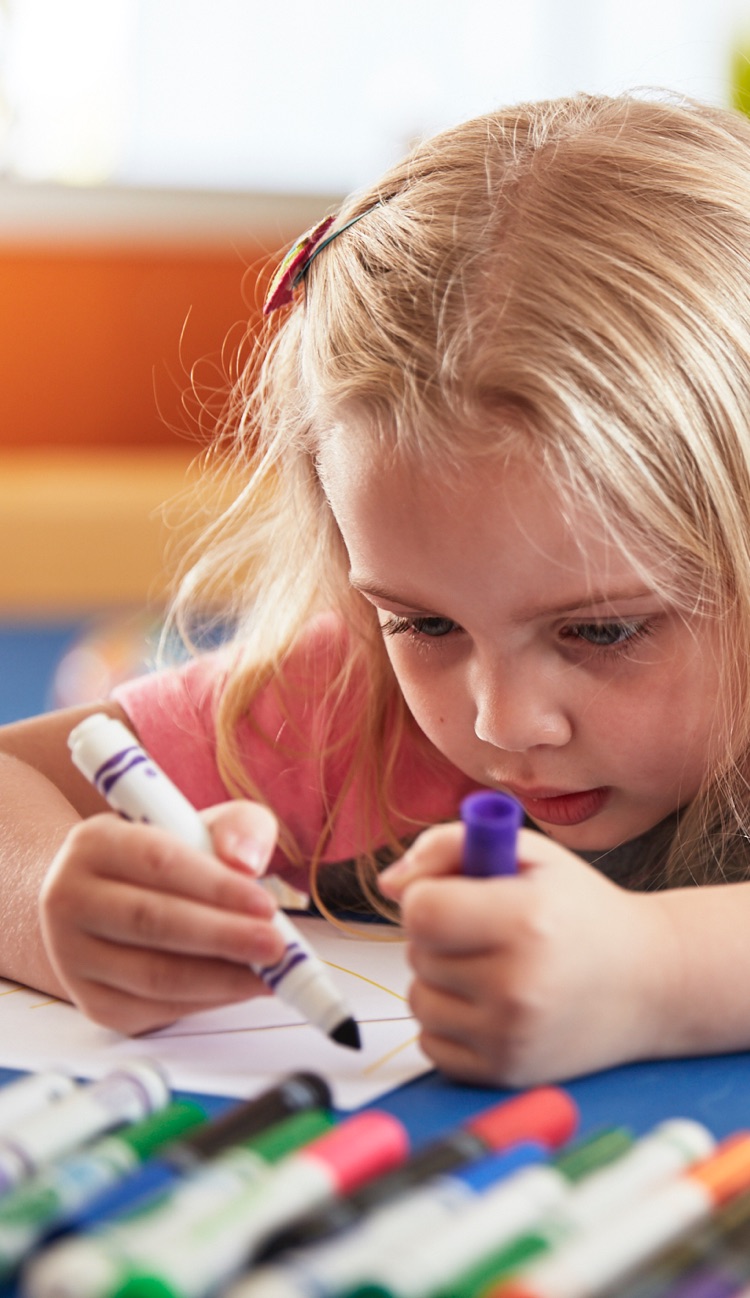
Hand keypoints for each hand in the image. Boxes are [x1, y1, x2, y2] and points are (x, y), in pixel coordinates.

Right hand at [39, 801, 286, 1034]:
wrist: (106, 905)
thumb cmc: (164, 861)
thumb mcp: (201, 827)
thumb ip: (236, 827)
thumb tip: (246, 861)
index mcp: (94, 843)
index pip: (158, 862)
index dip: (215, 886)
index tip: (265, 904)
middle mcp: (69, 897)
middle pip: (151, 922)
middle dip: (223, 937)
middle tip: (275, 946)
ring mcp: (73, 956)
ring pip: (154, 975)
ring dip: (221, 978)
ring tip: (269, 972)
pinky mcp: (93, 1001)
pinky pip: (156, 1009)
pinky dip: (208, 1001)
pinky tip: (243, 988)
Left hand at [379, 824, 672, 1086]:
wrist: (650, 982)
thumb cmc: (581, 911)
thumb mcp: (528, 854)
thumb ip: (448, 847)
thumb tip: (387, 886)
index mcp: (524, 920)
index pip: (421, 910)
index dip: (428, 895)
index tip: (456, 895)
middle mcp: (516, 985)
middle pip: (416, 953)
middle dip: (440, 937)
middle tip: (489, 931)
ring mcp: (510, 1037)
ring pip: (418, 1000)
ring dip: (440, 980)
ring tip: (492, 966)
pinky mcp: (504, 1072)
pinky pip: (430, 1043)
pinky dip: (450, 1022)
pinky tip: (491, 1004)